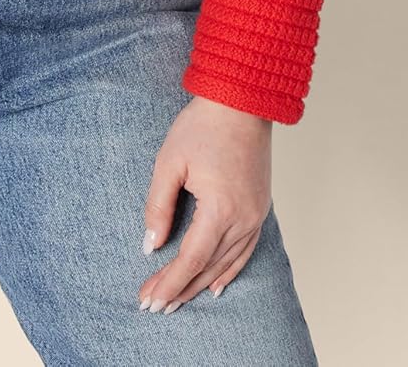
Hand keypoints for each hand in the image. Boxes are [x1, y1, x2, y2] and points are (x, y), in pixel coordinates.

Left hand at [136, 95, 272, 313]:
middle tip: (154, 306)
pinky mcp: (259, 208)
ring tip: (178, 301)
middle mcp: (243, 219)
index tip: (148, 298)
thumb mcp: (169, 163)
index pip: (190, 258)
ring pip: (226, 263)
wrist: (240, 102)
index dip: (168, 281)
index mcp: (220, 209)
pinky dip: (229, 270)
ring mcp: (255, 215)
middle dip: (179, 289)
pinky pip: (245, 250)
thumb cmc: (202, 126)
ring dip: (200, 284)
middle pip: (208, 267)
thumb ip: (159, 206)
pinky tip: (215, 284)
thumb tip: (151, 245)